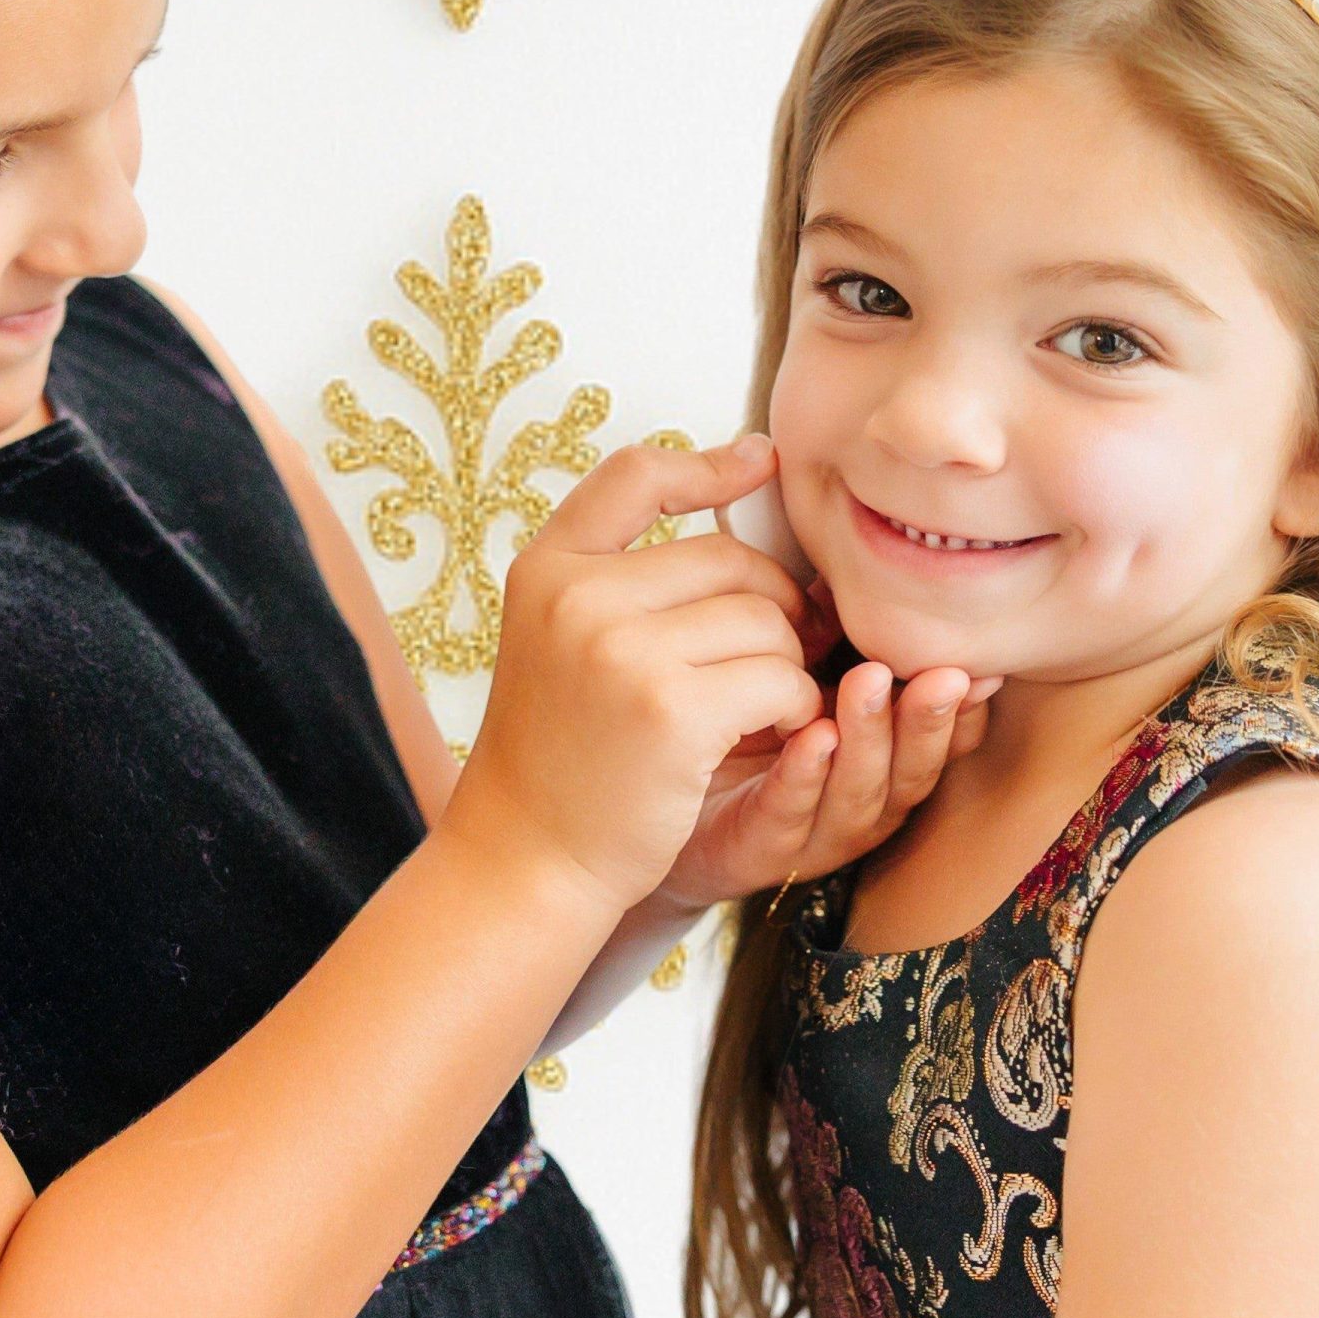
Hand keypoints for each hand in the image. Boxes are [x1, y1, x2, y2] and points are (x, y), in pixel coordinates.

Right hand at [448, 437, 825, 919]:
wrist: (526, 858)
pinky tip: (767, 734)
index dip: (706, 464)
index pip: (634, 478)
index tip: (761, 459)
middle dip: (771, 606)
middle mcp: (577, 595)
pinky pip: (779, 677)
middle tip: (773, 656)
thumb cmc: (559, 754)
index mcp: (546, 568)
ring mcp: (621, 650)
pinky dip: (792, 707)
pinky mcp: (672, 709)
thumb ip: (622, 580)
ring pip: (765, 619)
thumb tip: (735, 501)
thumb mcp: (558, 641)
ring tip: (757, 707)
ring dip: (785, 665)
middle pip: (728, 558)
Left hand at [656, 610, 998, 910]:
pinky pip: (790, 812)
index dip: (965, 712)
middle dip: (929, 721)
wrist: (664, 801)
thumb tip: (858, 572)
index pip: (941, 740)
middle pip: (913, 769)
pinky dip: (805, 776)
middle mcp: (863, 801)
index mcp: (883, 761)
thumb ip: (831, 640)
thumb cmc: (742, 732)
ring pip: (860, 794)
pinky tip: (812, 738)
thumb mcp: (797, 679)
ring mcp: (815, 830)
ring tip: (868, 685)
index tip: (982, 668)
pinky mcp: (760, 847)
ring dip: (871, 738)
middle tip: (940, 675)